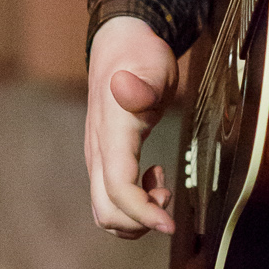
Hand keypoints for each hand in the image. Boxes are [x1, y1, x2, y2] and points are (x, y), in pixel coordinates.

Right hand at [85, 17, 178, 237]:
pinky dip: (133, 203)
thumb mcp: (151, 64)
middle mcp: (98, 152)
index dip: (141, 212)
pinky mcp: (105, 160)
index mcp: (110, 134)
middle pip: (106, 211)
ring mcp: (98, 158)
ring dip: (136, 214)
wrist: (120, 46)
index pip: (117, 187)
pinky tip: (153, 179)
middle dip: (139, 219)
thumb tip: (126, 88)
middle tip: (168, 195)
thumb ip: (143, 83)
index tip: (170, 223)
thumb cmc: (139, 56)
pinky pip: (111, 198)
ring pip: (105, 211)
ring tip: (161, 187)